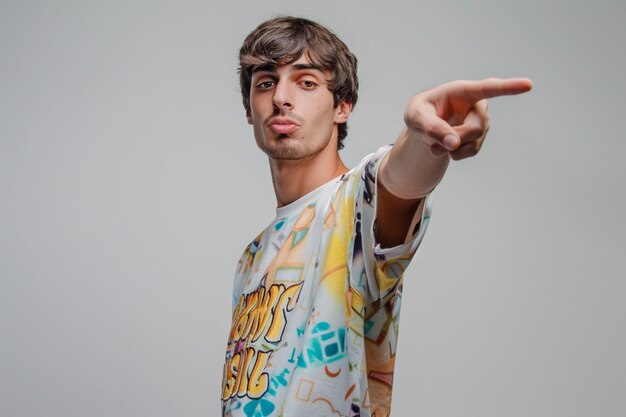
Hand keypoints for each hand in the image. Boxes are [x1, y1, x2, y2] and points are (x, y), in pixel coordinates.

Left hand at [404, 78, 532, 159]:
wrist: (423, 126)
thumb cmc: (420, 113)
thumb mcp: (415, 117)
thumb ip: (432, 128)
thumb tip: (454, 143)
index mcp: (462, 90)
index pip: (489, 88)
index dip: (508, 87)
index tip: (528, 85)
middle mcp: (477, 105)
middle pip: (475, 128)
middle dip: (454, 138)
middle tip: (434, 140)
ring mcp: (480, 122)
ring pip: (473, 143)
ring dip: (451, 148)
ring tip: (435, 142)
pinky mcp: (479, 137)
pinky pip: (471, 152)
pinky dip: (454, 154)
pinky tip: (444, 147)